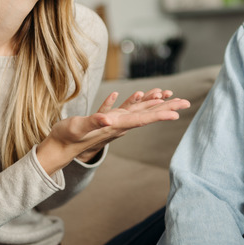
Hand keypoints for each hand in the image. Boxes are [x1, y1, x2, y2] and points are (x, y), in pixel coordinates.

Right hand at [37, 88, 188, 173]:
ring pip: (137, 111)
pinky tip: (134, 95)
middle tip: (186, 102)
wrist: (57, 149)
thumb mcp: (79, 127)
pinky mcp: (104, 121)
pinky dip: (130, 101)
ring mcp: (112, 123)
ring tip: (167, 96)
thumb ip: (94, 121)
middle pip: (147, 115)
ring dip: (153, 103)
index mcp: (115, 126)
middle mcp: (118, 125)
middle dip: (166, 108)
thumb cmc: (67, 138)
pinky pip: (122, 109)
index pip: (143, 119)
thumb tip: (108, 117)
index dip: (160, 114)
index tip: (178, 113)